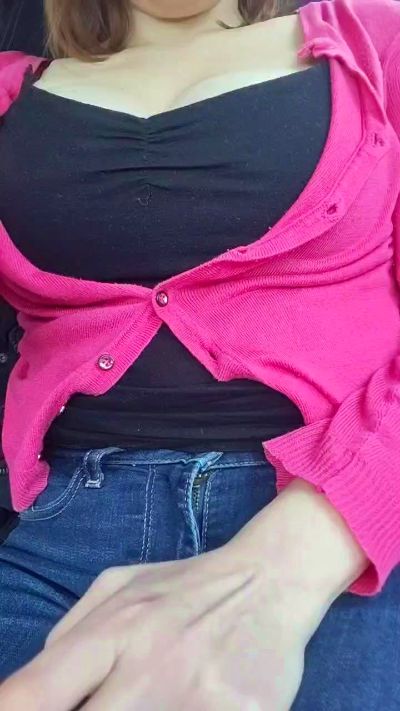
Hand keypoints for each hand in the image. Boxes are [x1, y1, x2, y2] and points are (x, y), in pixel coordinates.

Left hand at [0, 542, 313, 710]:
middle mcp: (151, 664)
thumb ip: (70, 633)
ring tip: (148, 699)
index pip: (34, 691)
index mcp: (115, 627)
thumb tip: (26, 693)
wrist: (270, 578)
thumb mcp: (119, 586)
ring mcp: (199, 696)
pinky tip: (185, 703)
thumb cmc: (187, 586)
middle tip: (108, 704)